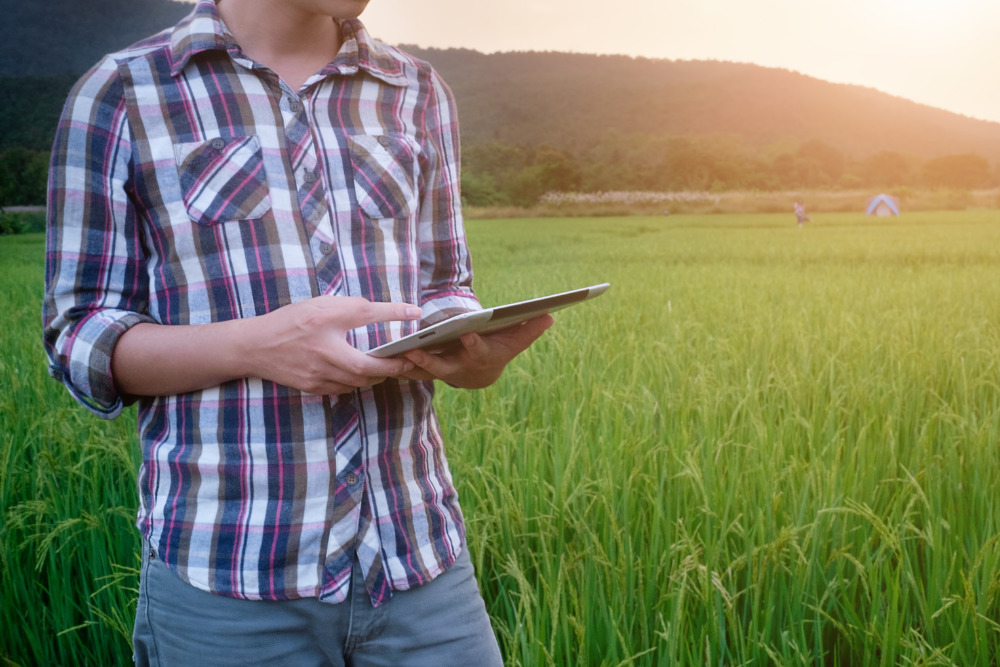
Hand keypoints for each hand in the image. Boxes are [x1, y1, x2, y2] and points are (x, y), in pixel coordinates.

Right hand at [250, 295, 421, 394]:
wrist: (256, 346)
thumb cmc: (291, 321)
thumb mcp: (320, 305)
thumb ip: (351, 307)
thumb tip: (380, 310)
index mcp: (324, 326)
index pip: (365, 315)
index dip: (392, 314)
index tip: (414, 313)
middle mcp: (323, 353)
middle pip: (366, 367)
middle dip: (391, 366)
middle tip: (408, 360)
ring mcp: (317, 375)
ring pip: (357, 382)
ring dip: (376, 376)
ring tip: (389, 367)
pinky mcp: (313, 387)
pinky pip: (344, 388)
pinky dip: (357, 382)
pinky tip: (364, 374)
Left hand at [402, 314, 552, 388]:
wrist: (482, 374)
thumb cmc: (500, 348)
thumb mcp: (515, 340)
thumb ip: (530, 328)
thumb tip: (551, 314)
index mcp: (482, 358)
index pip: (478, 351)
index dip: (473, 344)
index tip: (467, 333)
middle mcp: (461, 369)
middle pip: (443, 367)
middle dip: (429, 361)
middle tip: (414, 350)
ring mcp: (443, 372)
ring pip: (423, 372)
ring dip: (408, 366)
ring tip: (392, 353)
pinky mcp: (429, 372)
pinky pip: (412, 371)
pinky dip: (399, 366)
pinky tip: (383, 357)